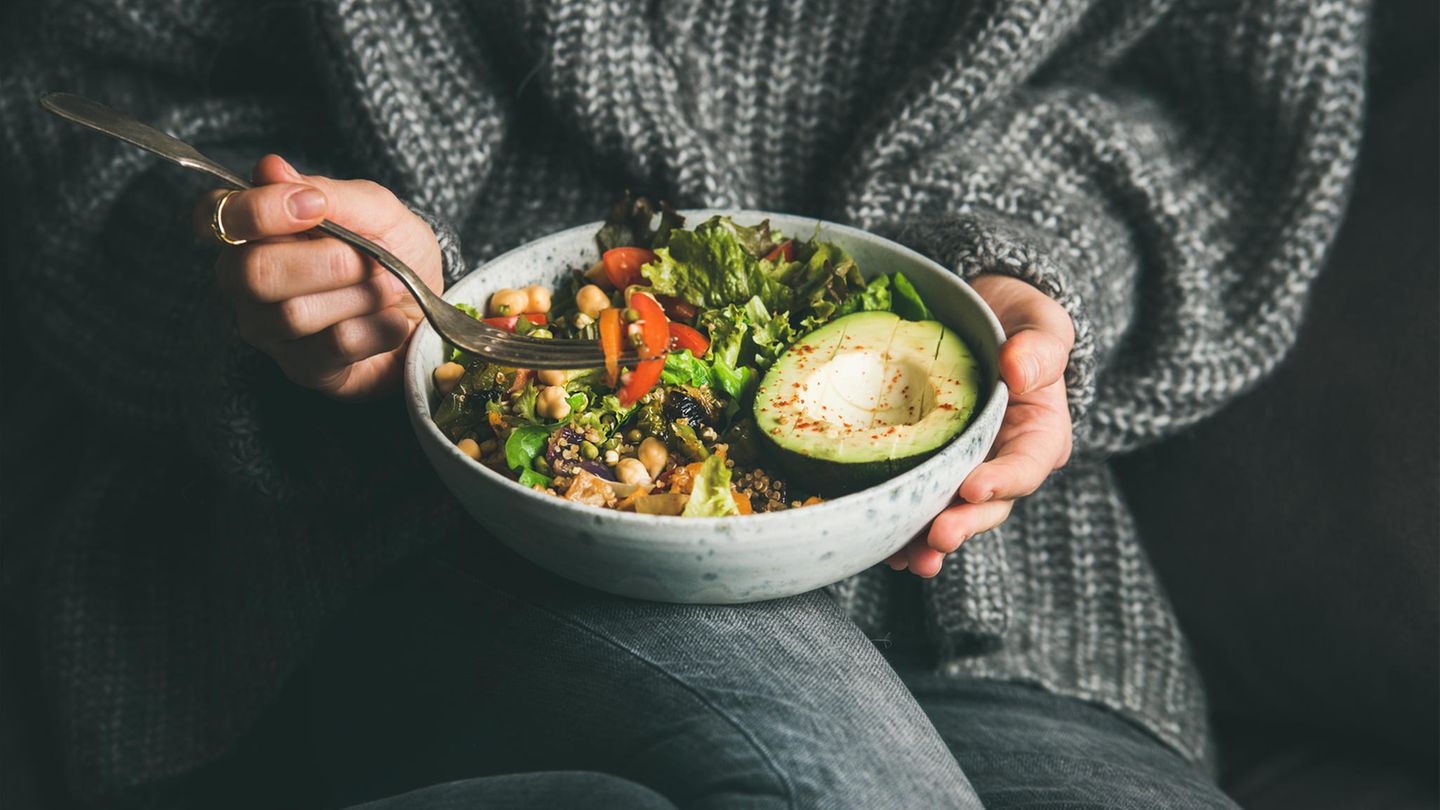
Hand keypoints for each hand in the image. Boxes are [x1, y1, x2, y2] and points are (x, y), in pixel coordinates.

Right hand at [195, 155, 443, 397]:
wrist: (433, 307)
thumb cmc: (395, 252)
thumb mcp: (376, 210)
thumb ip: (327, 193)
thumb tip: (269, 168)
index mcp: (254, 231)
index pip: (216, 215)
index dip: (257, 211)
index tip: (315, 207)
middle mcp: (246, 282)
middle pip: (253, 273)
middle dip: (328, 261)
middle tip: (374, 258)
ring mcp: (269, 331)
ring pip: (295, 314)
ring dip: (362, 295)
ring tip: (389, 288)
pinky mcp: (304, 369)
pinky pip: (333, 347)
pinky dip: (378, 328)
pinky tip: (393, 322)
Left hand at [886, 274, 1074, 576]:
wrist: (980, 317)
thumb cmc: (1016, 321)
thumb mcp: (1040, 324)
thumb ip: (1039, 348)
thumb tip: (1020, 370)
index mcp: (1039, 434)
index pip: (1027, 465)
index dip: (1002, 482)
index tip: (973, 489)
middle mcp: (1003, 461)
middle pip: (988, 504)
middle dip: (963, 524)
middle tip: (938, 537)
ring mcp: (966, 469)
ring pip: (951, 513)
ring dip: (929, 541)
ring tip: (909, 559)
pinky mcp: (931, 468)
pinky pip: (918, 501)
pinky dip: (900, 524)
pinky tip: (880, 544)